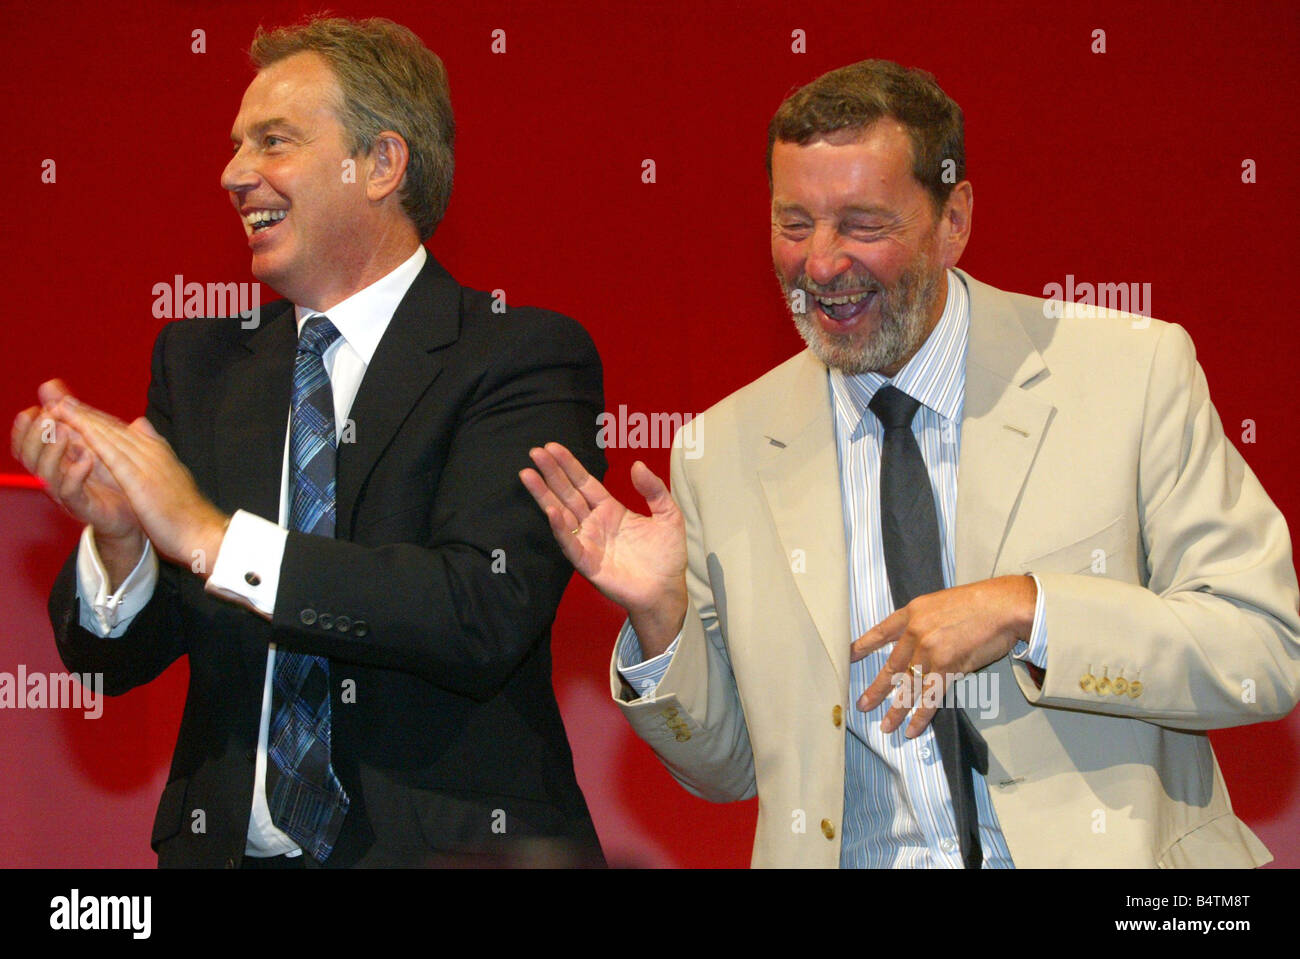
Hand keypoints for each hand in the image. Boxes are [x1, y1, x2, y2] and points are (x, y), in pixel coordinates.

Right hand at [11, 379, 142, 542]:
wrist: (136, 511)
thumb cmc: (111, 475)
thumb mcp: (91, 440)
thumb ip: (71, 415)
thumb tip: (49, 384)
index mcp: (55, 461)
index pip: (26, 445)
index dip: (24, 429)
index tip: (31, 410)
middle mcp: (55, 477)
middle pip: (30, 458)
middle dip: (36, 436)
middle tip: (46, 417)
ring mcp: (67, 493)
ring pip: (47, 474)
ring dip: (53, 451)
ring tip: (64, 433)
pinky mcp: (83, 507)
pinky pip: (71, 492)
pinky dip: (75, 474)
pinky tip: (85, 459)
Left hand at [49, 394, 227, 572]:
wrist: (201, 531)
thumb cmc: (187, 511)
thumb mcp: (173, 476)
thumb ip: (156, 451)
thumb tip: (141, 425)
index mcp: (159, 453)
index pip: (123, 431)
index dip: (98, 419)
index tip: (76, 409)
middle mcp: (152, 453)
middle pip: (114, 429)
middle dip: (86, 414)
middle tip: (60, 399)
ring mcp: (147, 464)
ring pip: (110, 437)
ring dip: (85, 421)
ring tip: (61, 408)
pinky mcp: (140, 480)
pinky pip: (112, 456)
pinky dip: (94, 441)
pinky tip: (78, 431)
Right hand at [520, 442, 686, 657]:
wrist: (666, 591)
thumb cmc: (666, 556)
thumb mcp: (668, 515)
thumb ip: (654, 489)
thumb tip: (636, 464)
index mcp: (610, 509)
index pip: (584, 483)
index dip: (569, 465)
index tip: (552, 447)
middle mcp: (594, 523)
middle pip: (568, 493)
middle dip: (551, 473)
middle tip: (535, 452)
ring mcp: (588, 542)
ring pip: (561, 514)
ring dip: (544, 495)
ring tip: (528, 475)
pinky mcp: (587, 562)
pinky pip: (570, 543)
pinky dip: (559, 527)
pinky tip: (550, 510)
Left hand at [851, 575, 1036, 736]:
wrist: (1004, 606)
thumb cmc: (979, 603)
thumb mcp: (940, 602)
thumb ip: (924, 620)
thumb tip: (916, 641)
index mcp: (912, 613)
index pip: (881, 632)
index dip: (863, 646)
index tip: (849, 657)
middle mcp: (916, 632)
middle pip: (891, 666)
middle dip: (876, 689)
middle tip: (862, 705)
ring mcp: (930, 651)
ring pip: (909, 687)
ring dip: (896, 710)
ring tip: (885, 726)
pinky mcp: (949, 668)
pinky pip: (930, 698)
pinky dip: (920, 716)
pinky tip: (912, 729)